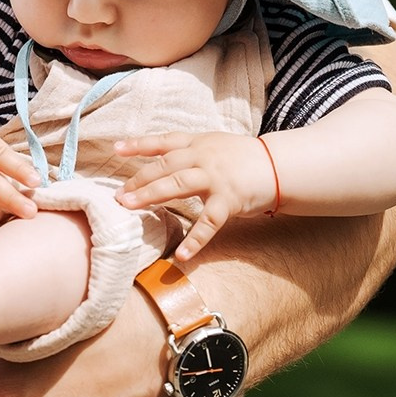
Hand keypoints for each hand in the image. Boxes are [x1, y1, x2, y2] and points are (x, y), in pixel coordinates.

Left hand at [114, 131, 276, 259]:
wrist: (279, 166)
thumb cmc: (244, 159)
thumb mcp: (215, 146)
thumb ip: (190, 153)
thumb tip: (160, 164)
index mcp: (198, 144)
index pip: (164, 141)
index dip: (139, 145)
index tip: (116, 149)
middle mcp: (204, 157)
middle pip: (165, 166)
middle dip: (139, 180)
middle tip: (117, 195)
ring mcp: (216, 178)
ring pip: (178, 184)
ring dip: (151, 196)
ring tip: (129, 208)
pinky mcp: (229, 200)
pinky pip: (209, 222)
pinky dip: (195, 240)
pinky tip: (182, 255)